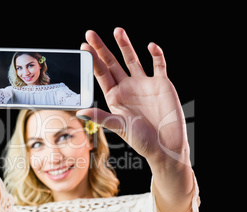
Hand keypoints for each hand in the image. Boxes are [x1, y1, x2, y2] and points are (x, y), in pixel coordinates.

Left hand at [79, 28, 189, 166]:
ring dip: (125, 45)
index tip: (84, 47)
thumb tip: (80, 112)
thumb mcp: (119, 127)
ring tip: (117, 30)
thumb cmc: (142, 140)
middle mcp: (127, 87)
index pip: (101, 74)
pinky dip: (156, 54)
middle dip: (102, 49)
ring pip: (132, 60)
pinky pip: (158, 64)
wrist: (166, 145)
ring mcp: (144, 84)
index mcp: (115, 97)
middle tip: (91, 33)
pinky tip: (150, 46)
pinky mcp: (161, 83)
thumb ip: (101, 117)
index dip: (92, 60)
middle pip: (112, 63)